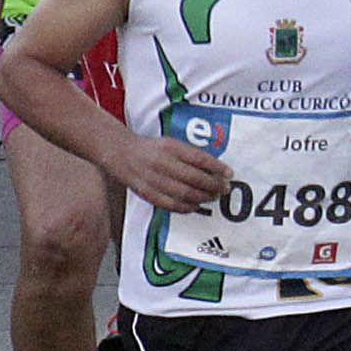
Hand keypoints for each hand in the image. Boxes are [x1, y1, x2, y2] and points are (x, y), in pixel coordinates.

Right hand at [115, 132, 231, 212]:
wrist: (121, 153)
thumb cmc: (152, 149)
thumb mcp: (172, 143)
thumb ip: (191, 154)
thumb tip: (216, 168)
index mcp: (169, 147)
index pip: (199, 158)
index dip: (216, 167)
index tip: (229, 173)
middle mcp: (161, 163)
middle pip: (193, 178)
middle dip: (213, 185)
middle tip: (224, 188)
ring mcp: (153, 179)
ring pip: (184, 193)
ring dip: (203, 197)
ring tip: (214, 197)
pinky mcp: (147, 193)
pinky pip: (171, 204)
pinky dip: (187, 207)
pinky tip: (197, 205)